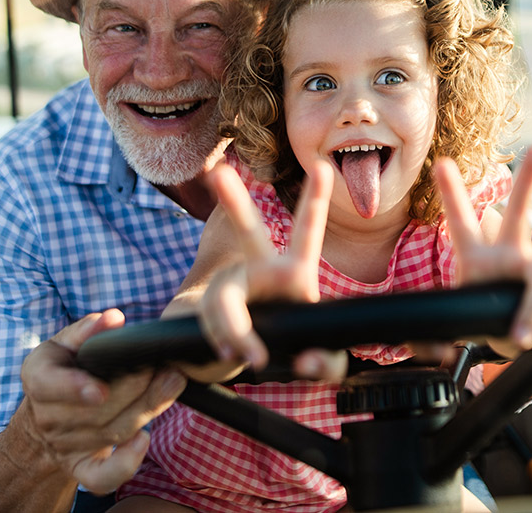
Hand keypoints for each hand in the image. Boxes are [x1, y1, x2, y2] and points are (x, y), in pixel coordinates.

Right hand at [16, 309, 186, 493]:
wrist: (46, 417)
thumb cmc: (62, 371)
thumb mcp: (65, 344)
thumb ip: (87, 330)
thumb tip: (112, 319)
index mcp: (39, 380)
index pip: (50, 386)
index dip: (75, 388)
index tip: (100, 389)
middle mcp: (48, 417)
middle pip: (96, 410)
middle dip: (134, 389)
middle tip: (164, 367)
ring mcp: (65, 446)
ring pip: (111, 433)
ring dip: (146, 409)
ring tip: (172, 383)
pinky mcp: (81, 467)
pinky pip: (101, 477)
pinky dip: (125, 464)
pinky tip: (144, 440)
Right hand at [198, 160, 333, 370]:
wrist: (245, 359)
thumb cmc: (292, 349)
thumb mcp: (322, 361)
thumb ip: (326, 364)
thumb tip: (306, 362)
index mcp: (294, 272)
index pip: (306, 232)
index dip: (315, 200)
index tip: (322, 167)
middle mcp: (258, 270)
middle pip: (248, 233)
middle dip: (233, 202)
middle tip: (218, 173)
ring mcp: (229, 286)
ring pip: (223, 301)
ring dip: (235, 330)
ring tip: (252, 356)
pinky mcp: (205, 308)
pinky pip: (212, 326)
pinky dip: (224, 345)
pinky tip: (229, 354)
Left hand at [436, 145, 531, 350]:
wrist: (508, 333)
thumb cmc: (479, 323)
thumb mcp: (453, 327)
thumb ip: (431, 340)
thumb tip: (417, 346)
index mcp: (473, 258)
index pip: (460, 222)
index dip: (452, 193)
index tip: (442, 164)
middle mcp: (506, 252)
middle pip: (520, 213)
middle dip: (530, 181)